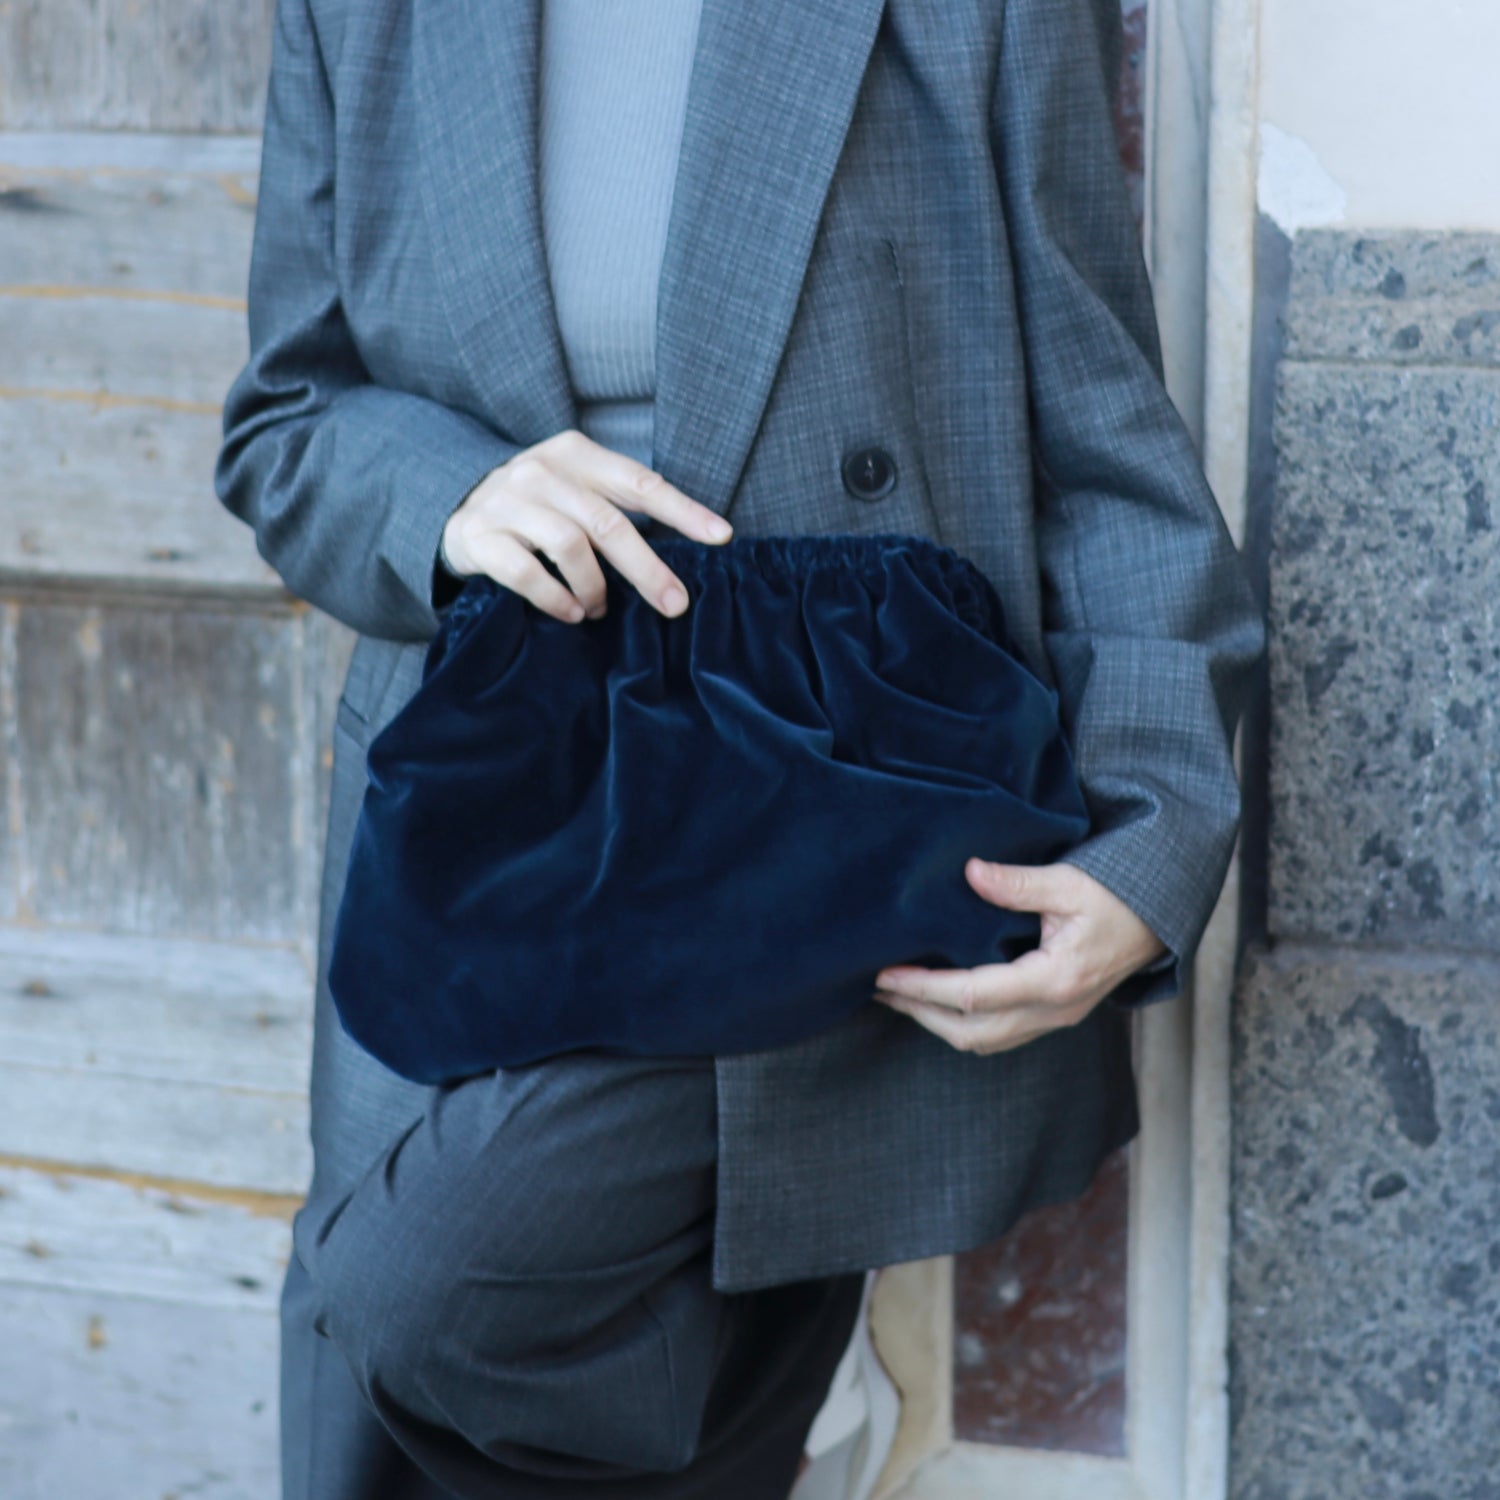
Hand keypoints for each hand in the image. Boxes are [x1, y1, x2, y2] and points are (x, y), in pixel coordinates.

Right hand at [440, 429, 732, 623]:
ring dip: (595, 587)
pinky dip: (554, 598)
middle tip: (674, 604)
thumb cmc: (538, 506)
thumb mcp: (576, 489)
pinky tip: (571, 613)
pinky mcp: (479, 536)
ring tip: (601, 609)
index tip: (721, 537)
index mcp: (575, 454)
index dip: (683, 510)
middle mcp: (541, 471)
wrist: (456, 508)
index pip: (639, 482)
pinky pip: (525, 572)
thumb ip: (618, 505)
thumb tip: (688, 544)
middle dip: (647, 568)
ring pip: (569, 546)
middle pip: (607, 522)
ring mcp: (506, 502)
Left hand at [871, 860, 1166, 1053]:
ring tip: (897, 996)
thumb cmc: (1118, 897)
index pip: (976, 995)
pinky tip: (938, 1000)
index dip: (925, 988)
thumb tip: (970, 873)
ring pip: (984, 1040)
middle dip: (919, 1013)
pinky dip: (962, 1022)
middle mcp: (1054, 1011)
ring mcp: (1056, 1019)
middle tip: (878, 988)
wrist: (1160, 920)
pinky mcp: (1054, 1016)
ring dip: (937, 1022)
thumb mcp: (1070, 881)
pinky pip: (999, 1034)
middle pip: (972, 1031)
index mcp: (1056, 980)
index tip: (886, 974)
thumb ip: (1018, 883)